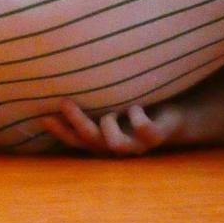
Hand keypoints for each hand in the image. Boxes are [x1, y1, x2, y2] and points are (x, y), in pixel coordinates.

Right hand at [42, 99, 184, 155]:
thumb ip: (92, 98)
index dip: (60, 132)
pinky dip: (137, 115)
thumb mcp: (112, 102)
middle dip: (76, 122)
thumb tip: (62, 76)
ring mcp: (137, 145)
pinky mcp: (156, 138)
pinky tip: (135, 106)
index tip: (45, 117)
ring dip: (107, 125)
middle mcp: (118, 146)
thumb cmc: (138, 107)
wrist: (178, 118)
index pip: (76, 141)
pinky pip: (144, 129)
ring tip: (109, 111)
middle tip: (64, 102)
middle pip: (91, 140)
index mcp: (104, 141)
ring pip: (114, 144)